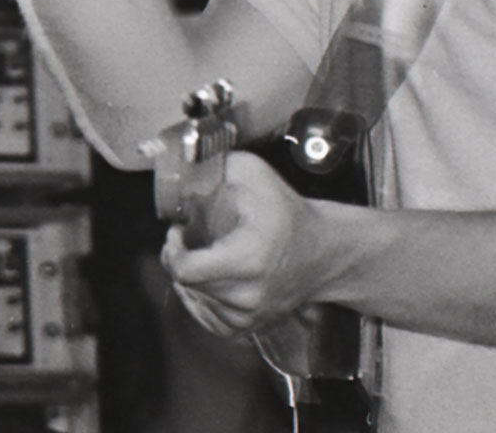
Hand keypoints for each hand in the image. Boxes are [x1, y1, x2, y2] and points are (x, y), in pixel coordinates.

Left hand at [160, 150, 326, 337]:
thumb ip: (215, 167)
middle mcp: (249, 294)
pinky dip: (202, 300)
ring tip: (205, 256)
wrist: (323, 251)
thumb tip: (183, 174)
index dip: (172, 250)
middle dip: (181, 258)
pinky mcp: (251, 327)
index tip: (178, 231)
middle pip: (188, 283)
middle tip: (191, 238)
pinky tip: (208, 281)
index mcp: (248, 259)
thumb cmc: (287, 213)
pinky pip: (209, 320)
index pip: (185, 270)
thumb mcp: (254, 174)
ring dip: (192, 279)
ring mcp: (250, 315)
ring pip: (196, 301)